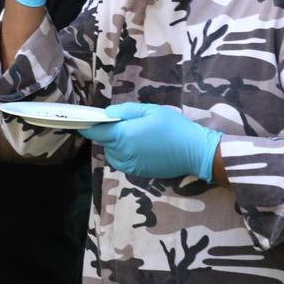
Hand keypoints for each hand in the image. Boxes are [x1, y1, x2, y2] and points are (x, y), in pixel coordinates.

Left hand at [80, 103, 221, 181]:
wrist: (196, 152)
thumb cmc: (174, 127)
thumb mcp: (150, 110)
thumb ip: (125, 111)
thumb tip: (107, 114)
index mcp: (124, 136)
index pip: (95, 132)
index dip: (89, 125)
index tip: (87, 119)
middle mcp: (123, 154)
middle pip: (104, 143)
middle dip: (107, 133)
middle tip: (121, 123)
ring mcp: (130, 166)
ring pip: (111, 154)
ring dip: (114, 145)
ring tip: (131, 135)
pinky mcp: (138, 173)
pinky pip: (122, 163)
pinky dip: (122, 155)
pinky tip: (137, 147)